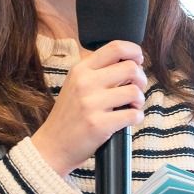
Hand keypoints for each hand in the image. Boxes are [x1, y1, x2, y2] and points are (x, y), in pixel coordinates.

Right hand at [30, 40, 146, 176]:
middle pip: (131, 68)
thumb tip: (131, 62)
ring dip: (139, 100)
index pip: (116, 47)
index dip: (134, 51)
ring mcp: (91, 104)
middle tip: (136, 89)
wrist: (52, 145)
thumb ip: (97, 71)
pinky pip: (133, 114)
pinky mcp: (99, 124)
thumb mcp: (75, 84)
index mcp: (81, 69)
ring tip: (131, 106)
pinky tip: (128, 119)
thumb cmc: (69, 115)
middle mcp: (85, 83)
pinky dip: (137, 117)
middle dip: (141, 79)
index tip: (138, 60)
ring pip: (135, 92)